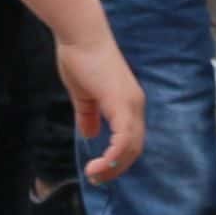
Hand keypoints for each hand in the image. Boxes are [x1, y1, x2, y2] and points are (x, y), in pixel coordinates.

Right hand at [56, 30, 146, 183]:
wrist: (81, 36)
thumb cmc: (80, 58)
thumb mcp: (83, 94)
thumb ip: (87, 115)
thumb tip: (89, 134)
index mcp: (128, 103)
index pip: (131, 139)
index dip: (117, 158)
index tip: (99, 169)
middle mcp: (135, 105)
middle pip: (135, 148)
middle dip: (117, 168)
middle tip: (96, 178)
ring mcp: (131, 104)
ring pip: (131, 146)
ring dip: (114, 166)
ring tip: (95, 174)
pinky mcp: (121, 103)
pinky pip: (124, 138)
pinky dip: (114, 155)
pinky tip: (100, 163)